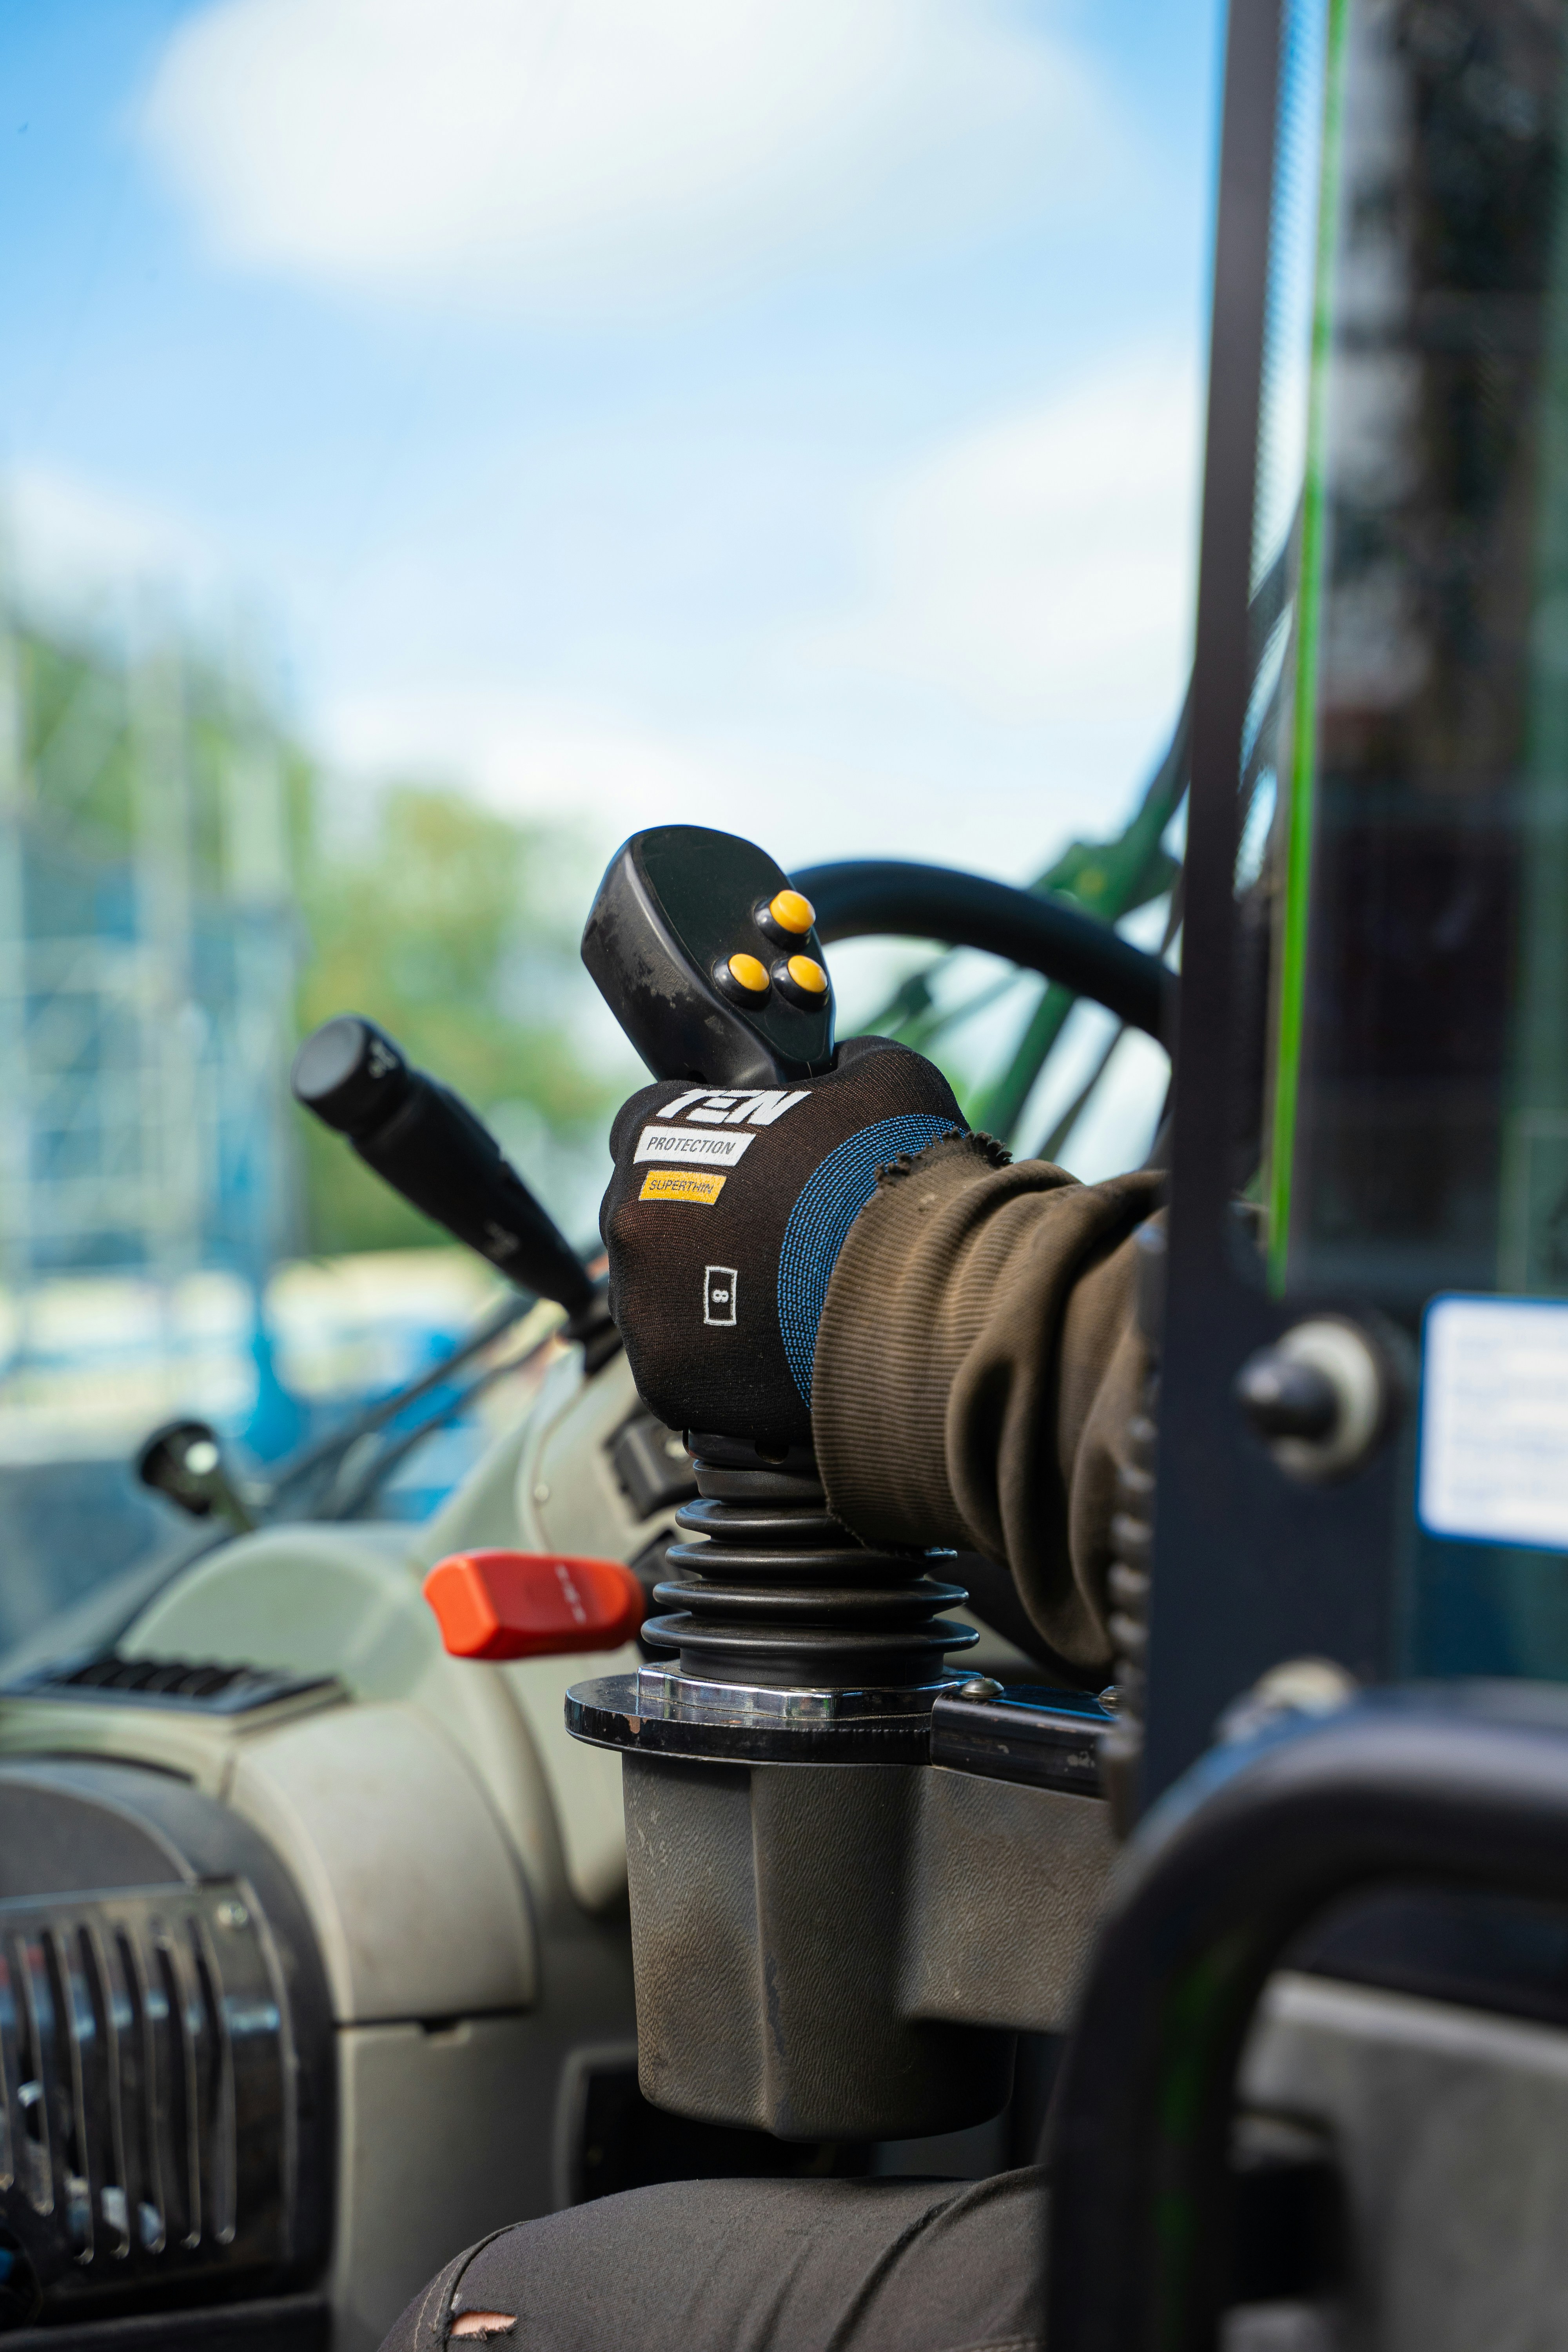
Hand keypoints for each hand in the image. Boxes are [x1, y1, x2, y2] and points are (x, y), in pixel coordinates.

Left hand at [600, 1039, 965, 1448]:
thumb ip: (840, 1065)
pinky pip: (684, 1369)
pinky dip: (724, 1365)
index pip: (649, 1126)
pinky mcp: (668, 1383)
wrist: (919, 1294)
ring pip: (663, 1301)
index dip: (702, 1141)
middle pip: (654, 1220)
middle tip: (776, 1240)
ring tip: (785, 1301)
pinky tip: (779, 1348)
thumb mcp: (881, 1079)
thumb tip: (840, 1066)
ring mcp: (642, 1310)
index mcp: (658, 1135)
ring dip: (710, 1299)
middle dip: (704, 1227)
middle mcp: (629, 1221)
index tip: (741, 1166)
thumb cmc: (893, 1178)